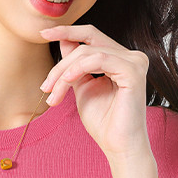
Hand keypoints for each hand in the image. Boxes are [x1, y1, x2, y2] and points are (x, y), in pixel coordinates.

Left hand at [38, 24, 153, 161]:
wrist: (117, 146)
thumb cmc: (103, 121)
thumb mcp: (82, 86)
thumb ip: (75, 64)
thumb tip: (64, 40)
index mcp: (121, 58)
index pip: (91, 36)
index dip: (67, 31)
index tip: (43, 33)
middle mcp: (131, 56)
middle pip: (87, 42)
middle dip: (61, 62)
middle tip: (45, 85)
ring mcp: (135, 61)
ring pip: (88, 52)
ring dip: (64, 72)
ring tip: (53, 93)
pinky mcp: (133, 70)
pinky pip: (98, 60)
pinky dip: (77, 69)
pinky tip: (66, 82)